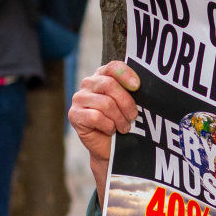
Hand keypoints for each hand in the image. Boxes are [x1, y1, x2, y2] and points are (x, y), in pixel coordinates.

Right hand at [68, 60, 140, 198]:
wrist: (111, 148)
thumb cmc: (123, 122)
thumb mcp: (130, 104)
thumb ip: (133, 91)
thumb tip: (141, 85)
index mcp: (103, 75)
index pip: (113, 67)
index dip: (126, 75)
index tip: (137, 86)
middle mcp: (89, 83)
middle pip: (109, 85)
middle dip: (126, 103)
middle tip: (133, 116)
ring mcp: (79, 99)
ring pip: (105, 103)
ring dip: (119, 118)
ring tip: (124, 127)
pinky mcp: (74, 115)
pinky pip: (95, 117)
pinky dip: (108, 126)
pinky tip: (110, 130)